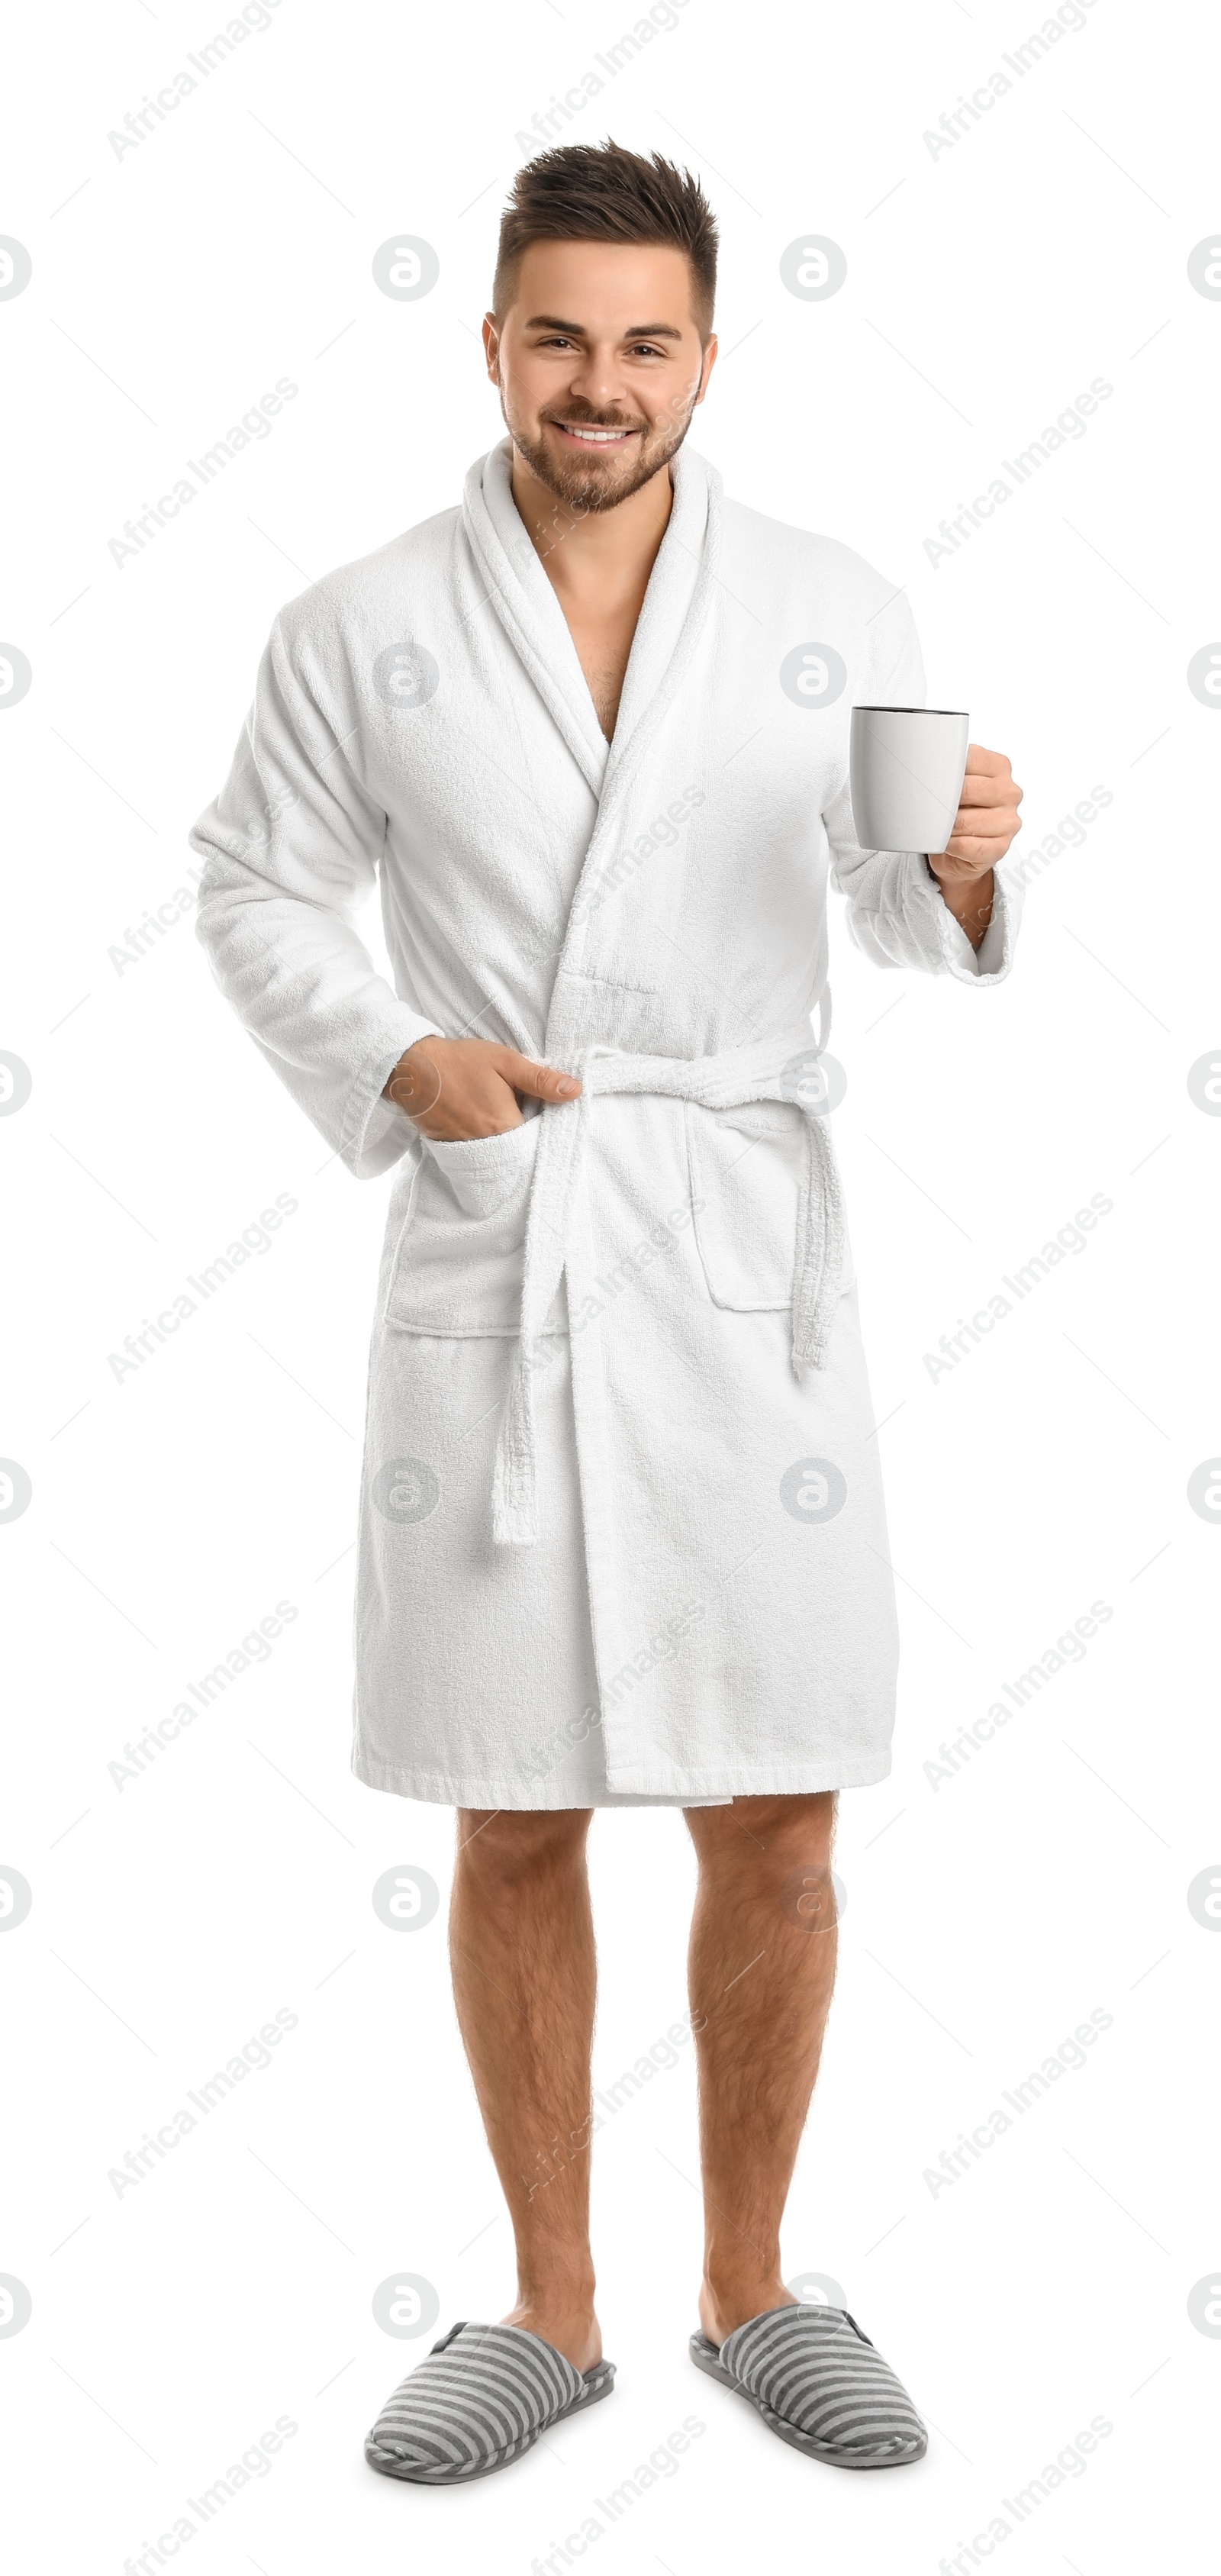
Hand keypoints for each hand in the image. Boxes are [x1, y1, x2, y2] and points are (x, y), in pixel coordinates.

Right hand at [382, 1035, 581, 1140]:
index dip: (543, 1128)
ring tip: (498, 1114)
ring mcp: (467, 1150)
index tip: (542, 1113)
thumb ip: (540, 1080)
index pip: (538, 1138)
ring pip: (499, 1153)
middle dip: (525, 1135)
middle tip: (518, 1109)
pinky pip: (479, 1154)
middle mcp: (487, 1145)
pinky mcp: (452, 1149)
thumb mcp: (505, 1062)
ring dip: (505, 1139)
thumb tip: (575, 1091)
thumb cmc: (461, 1061)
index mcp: (504, 1125)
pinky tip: (481, 1121)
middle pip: (519, 1149)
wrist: (413, 1068)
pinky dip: (485, 1142)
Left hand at [927, 744, 1022, 947]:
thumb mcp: (954, 782)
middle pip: (968, 790)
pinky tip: (942, 843)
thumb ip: (945, 767)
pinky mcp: (1000, 847)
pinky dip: (950, 845)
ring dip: (943, 826)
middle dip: (942, 800)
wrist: (961, 851)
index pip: (971, 759)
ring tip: (931, 825)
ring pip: (966, 821)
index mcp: (999, 766)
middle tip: (924, 805)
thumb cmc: (957, 810)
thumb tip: (913, 758)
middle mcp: (1009, 792)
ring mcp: (1008, 821)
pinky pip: (968, 845)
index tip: (926, 777)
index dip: (944, 769)